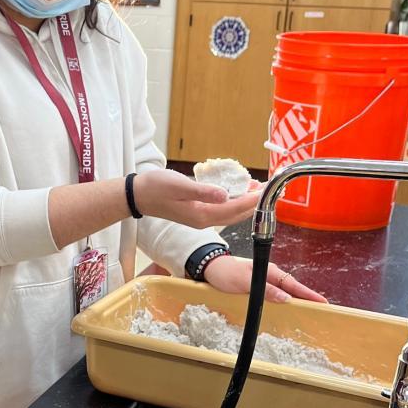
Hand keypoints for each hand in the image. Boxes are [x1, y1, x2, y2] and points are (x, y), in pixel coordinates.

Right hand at [132, 169, 260, 228]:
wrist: (138, 196)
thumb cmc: (156, 188)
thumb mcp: (180, 186)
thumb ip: (203, 191)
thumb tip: (225, 195)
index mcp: (201, 216)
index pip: (233, 209)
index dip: (251, 200)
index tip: (265, 190)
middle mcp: (204, 220)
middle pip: (236, 215)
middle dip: (253, 204)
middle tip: (269, 190)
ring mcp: (200, 218)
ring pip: (230, 213)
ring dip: (245, 203)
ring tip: (257, 189)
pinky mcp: (197, 213)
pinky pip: (222, 210)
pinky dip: (233, 201)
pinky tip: (238, 192)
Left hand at [203, 254, 327, 303]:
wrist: (211, 268)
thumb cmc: (226, 273)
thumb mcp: (244, 282)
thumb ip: (264, 290)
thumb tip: (285, 298)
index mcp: (270, 272)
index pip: (293, 285)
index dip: (308, 294)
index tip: (322, 302)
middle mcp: (270, 276)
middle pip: (293, 289)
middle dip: (307, 298)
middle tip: (321, 308)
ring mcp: (265, 281)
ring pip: (285, 292)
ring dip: (296, 300)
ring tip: (309, 309)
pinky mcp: (258, 287)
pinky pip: (275, 294)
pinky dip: (284, 300)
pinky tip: (288, 307)